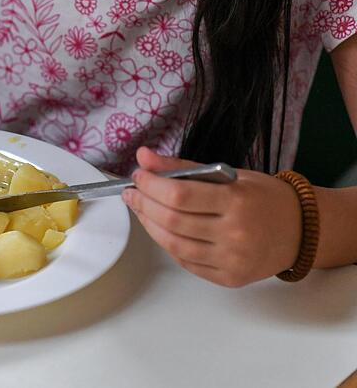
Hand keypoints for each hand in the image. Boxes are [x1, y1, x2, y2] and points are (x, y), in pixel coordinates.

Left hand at [122, 147, 302, 287]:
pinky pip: (186, 261)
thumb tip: (144, 157)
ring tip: (142, 209)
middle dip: (144, 204)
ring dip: (150, 225)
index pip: (179, 194)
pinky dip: (168, 244)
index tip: (138, 176)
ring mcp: (232, 259)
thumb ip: (184, 168)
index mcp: (236, 201)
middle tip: (132, 193)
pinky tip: (161, 228)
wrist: (302, 230)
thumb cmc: (264, 198)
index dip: (151, 185)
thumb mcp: (229, 174)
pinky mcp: (229, 278)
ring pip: (173, 245)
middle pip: (172, 220)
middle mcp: (235, 233)